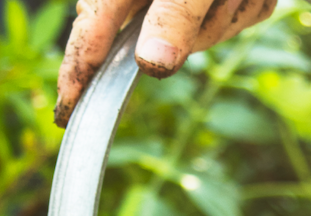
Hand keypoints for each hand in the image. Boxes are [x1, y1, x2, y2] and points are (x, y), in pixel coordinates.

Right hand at [55, 0, 278, 126]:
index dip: (78, 75)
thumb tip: (152, 65)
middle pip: (160, 44)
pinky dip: (244, 2)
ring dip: (227, 11)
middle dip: (200, 28)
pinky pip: (229, 18)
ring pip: (202, 34)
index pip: (89, 39)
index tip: (67, 109)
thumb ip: (174, 15)